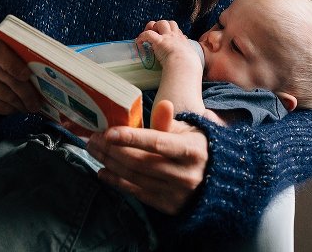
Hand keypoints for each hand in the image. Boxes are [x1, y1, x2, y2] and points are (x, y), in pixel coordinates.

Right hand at [0, 30, 40, 114]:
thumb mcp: (5, 50)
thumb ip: (19, 54)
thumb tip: (45, 72)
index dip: (13, 63)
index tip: (28, 74)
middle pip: (6, 77)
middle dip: (27, 92)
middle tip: (38, 101)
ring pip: (5, 94)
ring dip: (22, 103)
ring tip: (32, 105)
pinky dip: (11, 109)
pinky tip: (18, 107)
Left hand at [87, 100, 208, 214]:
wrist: (217, 180)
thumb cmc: (196, 147)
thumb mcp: (187, 130)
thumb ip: (169, 121)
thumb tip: (163, 104)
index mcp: (192, 150)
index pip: (157, 142)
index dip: (131, 138)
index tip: (108, 132)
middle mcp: (186, 175)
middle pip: (140, 161)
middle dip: (112, 150)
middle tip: (93, 139)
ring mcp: (177, 193)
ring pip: (135, 177)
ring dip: (110, 164)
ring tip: (95, 151)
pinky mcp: (169, 206)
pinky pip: (137, 193)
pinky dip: (117, 182)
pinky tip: (104, 171)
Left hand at [137, 20, 198, 68]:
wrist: (185, 65)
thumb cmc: (189, 66)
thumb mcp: (193, 61)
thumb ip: (191, 61)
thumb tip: (192, 68)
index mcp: (183, 42)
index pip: (178, 32)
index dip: (171, 33)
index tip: (168, 39)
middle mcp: (176, 37)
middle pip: (170, 23)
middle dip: (162, 25)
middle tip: (156, 34)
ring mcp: (167, 37)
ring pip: (161, 23)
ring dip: (153, 26)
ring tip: (148, 34)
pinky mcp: (159, 41)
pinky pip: (148, 34)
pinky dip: (141, 36)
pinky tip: (138, 42)